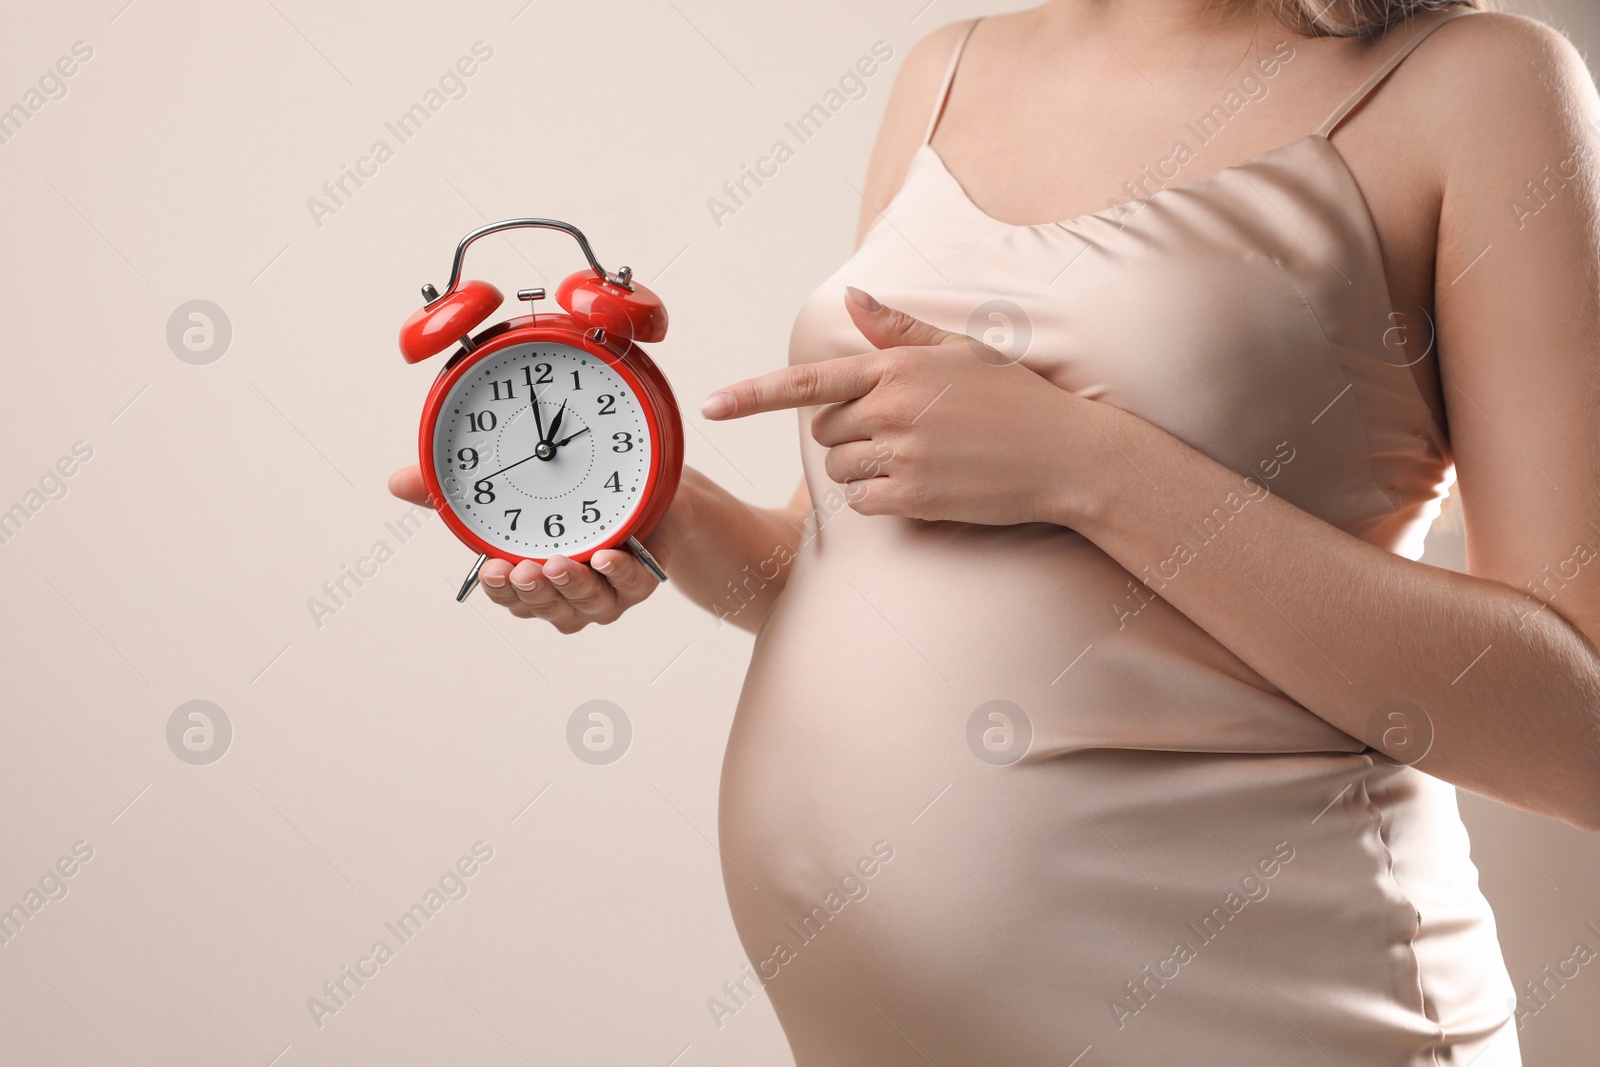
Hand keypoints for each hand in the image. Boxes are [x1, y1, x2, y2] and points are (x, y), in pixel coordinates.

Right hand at [386, 465, 694, 631]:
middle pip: (545, 607)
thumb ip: (458, 491)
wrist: (646, 491)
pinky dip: (619, 573)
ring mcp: (605, 593)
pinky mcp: (641, 579)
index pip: (508, 596)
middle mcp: (567, 595)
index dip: (499, 589)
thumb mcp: (513, 486)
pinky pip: (632, 584)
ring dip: (571, 585)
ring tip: (558, 563)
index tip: (490, 569)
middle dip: (532, 592)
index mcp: (531, 580)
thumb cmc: (571, 497)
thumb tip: (396, 481)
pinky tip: (607, 556)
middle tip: (521, 568)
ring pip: (587, 603)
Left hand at [700, 287, 1085, 525]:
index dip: (751, 396)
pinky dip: (882, 500)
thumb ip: (899, 331)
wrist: (1069, 455)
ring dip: (864, 469)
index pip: (806, 383)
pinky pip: (862, 504)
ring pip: (840, 469)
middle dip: (850, 433)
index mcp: (896, 367)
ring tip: (922, 457)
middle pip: (824, 431)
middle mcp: (892, 409)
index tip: (710, 405)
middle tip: (908, 431)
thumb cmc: (1017, 400)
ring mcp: (902, 455)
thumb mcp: (960, 350)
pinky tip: (925, 485)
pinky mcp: (913, 497)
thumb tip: (855, 299)